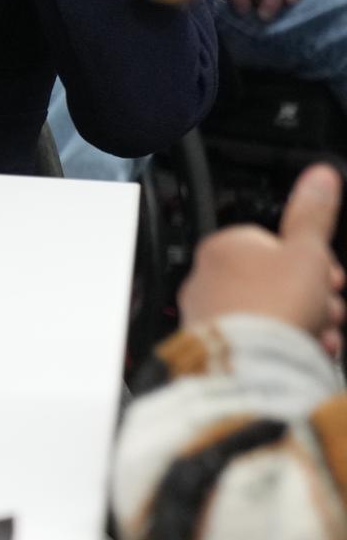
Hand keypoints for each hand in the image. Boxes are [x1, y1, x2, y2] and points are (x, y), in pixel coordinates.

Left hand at [180, 161, 346, 357]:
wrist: (253, 364)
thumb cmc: (276, 305)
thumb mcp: (308, 251)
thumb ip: (314, 214)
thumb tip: (320, 176)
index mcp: (225, 245)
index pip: (276, 245)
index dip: (312, 263)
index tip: (331, 278)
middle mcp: (207, 277)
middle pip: (275, 282)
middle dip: (311, 297)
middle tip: (326, 309)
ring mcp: (207, 312)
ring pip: (269, 313)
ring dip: (303, 323)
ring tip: (317, 335)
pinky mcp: (215, 346)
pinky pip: (256, 340)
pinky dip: (282, 346)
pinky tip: (302, 354)